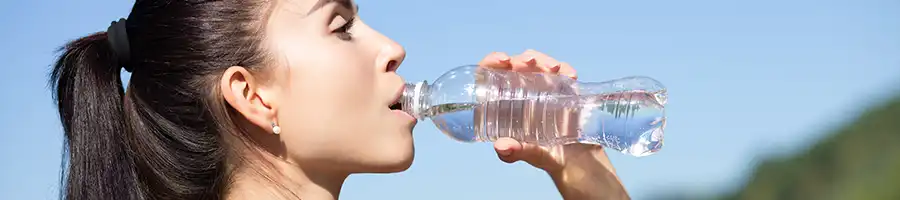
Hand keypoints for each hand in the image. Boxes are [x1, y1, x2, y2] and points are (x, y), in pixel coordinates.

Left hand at [476, 49, 594, 172]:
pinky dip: (564, 69)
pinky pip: (561, 72)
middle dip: (522, 59)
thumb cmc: (547, 157)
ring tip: (553, 68)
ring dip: (543, 61)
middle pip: (515, 65)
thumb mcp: (531, 156)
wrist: (578, 160)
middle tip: (530, 62)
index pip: (490, 76)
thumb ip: (515, 153)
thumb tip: (501, 146)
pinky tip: (569, 75)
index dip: (492, 62)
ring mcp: (541, 88)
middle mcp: (520, 93)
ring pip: (537, 64)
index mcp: (503, 105)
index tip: (502, 60)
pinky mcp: (561, 88)